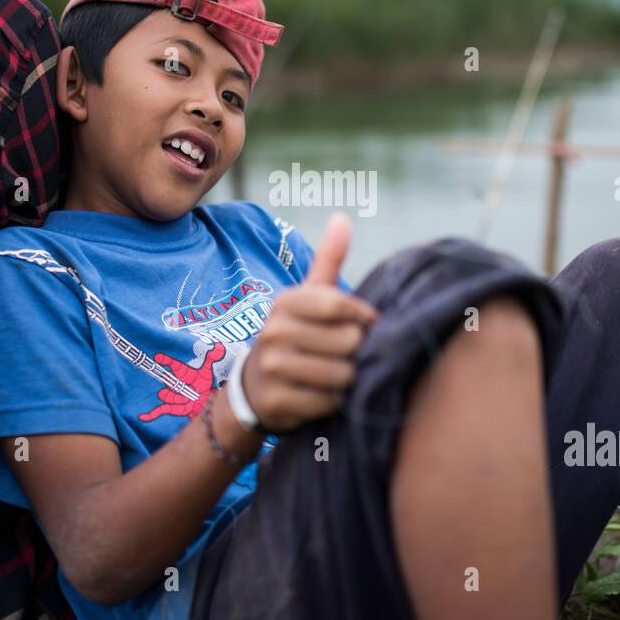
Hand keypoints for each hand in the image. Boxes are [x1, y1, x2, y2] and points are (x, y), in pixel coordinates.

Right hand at [242, 213, 377, 432]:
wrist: (254, 388)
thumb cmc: (295, 335)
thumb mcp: (307, 297)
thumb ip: (327, 260)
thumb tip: (342, 217)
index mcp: (286, 302)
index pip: (340, 305)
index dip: (362, 318)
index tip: (365, 324)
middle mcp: (273, 332)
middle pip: (347, 341)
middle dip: (355, 351)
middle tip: (342, 354)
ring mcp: (272, 368)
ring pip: (341, 375)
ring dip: (347, 379)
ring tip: (334, 374)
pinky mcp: (277, 402)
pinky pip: (328, 402)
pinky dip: (333, 402)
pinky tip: (320, 395)